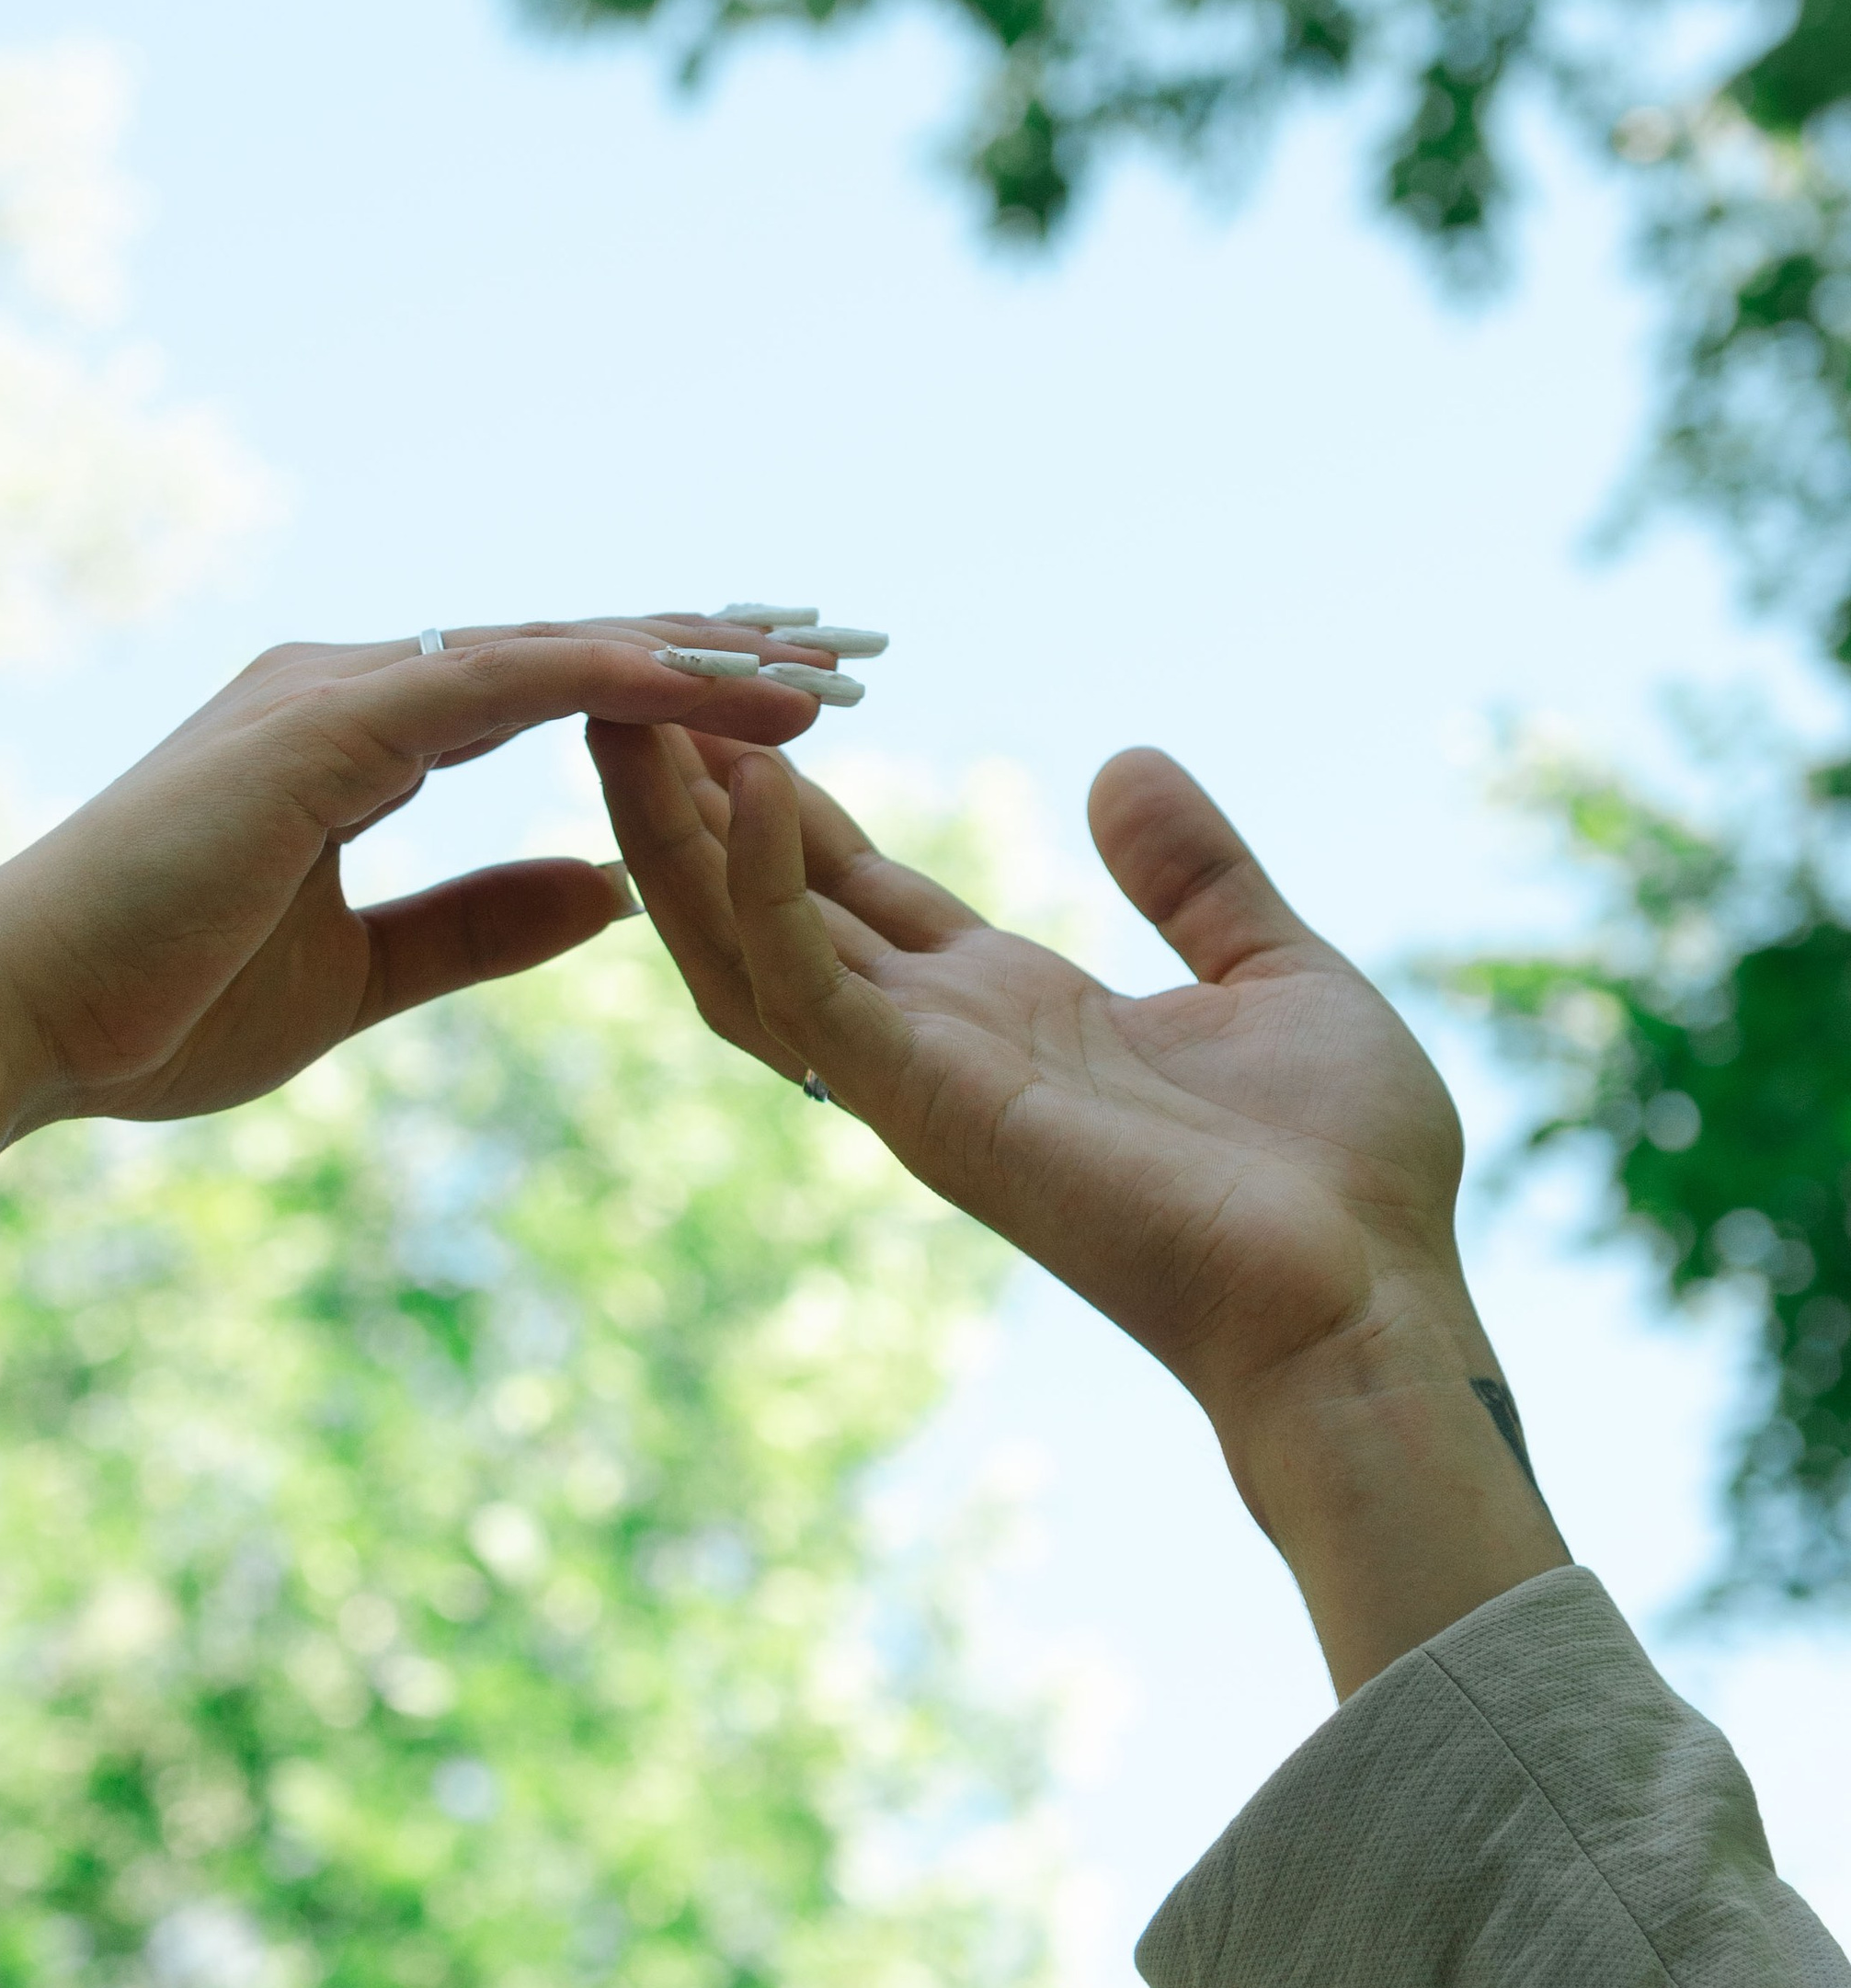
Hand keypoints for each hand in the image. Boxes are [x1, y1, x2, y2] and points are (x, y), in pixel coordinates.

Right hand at [0, 615, 846, 1129]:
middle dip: (712, 649)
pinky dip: (615, 674)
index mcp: (357, 739)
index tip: (785, 706)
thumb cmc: (153, 1007)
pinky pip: (503, 678)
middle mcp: (353, 687)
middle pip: (575, 648)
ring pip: (559, 647)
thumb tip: (607, 893)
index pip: (549, 695)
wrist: (14, 1023)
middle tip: (847, 651)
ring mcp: (337, 691)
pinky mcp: (327, 721)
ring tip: (824, 662)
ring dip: (698, 651)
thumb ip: (479, 922)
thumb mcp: (362, 973)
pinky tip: (712, 682)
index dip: (669, 695)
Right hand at [593, 725, 1568, 1688]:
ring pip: (742, 946)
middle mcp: (936, 1043)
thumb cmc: (1341, 1176)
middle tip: (622, 687)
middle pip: (761, 910)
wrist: (1365, 1301)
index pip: (850, 894)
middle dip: (685, 806)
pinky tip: (746, 786)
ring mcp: (919, 1075)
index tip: (725, 707)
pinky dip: (763, 886)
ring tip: (625, 715)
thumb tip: (1127, 765)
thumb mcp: (1274, 974)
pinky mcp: (928, 1099)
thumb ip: (1196, 876)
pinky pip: (809, 982)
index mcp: (1005, 1012)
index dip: (780, 806)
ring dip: (676, 837)